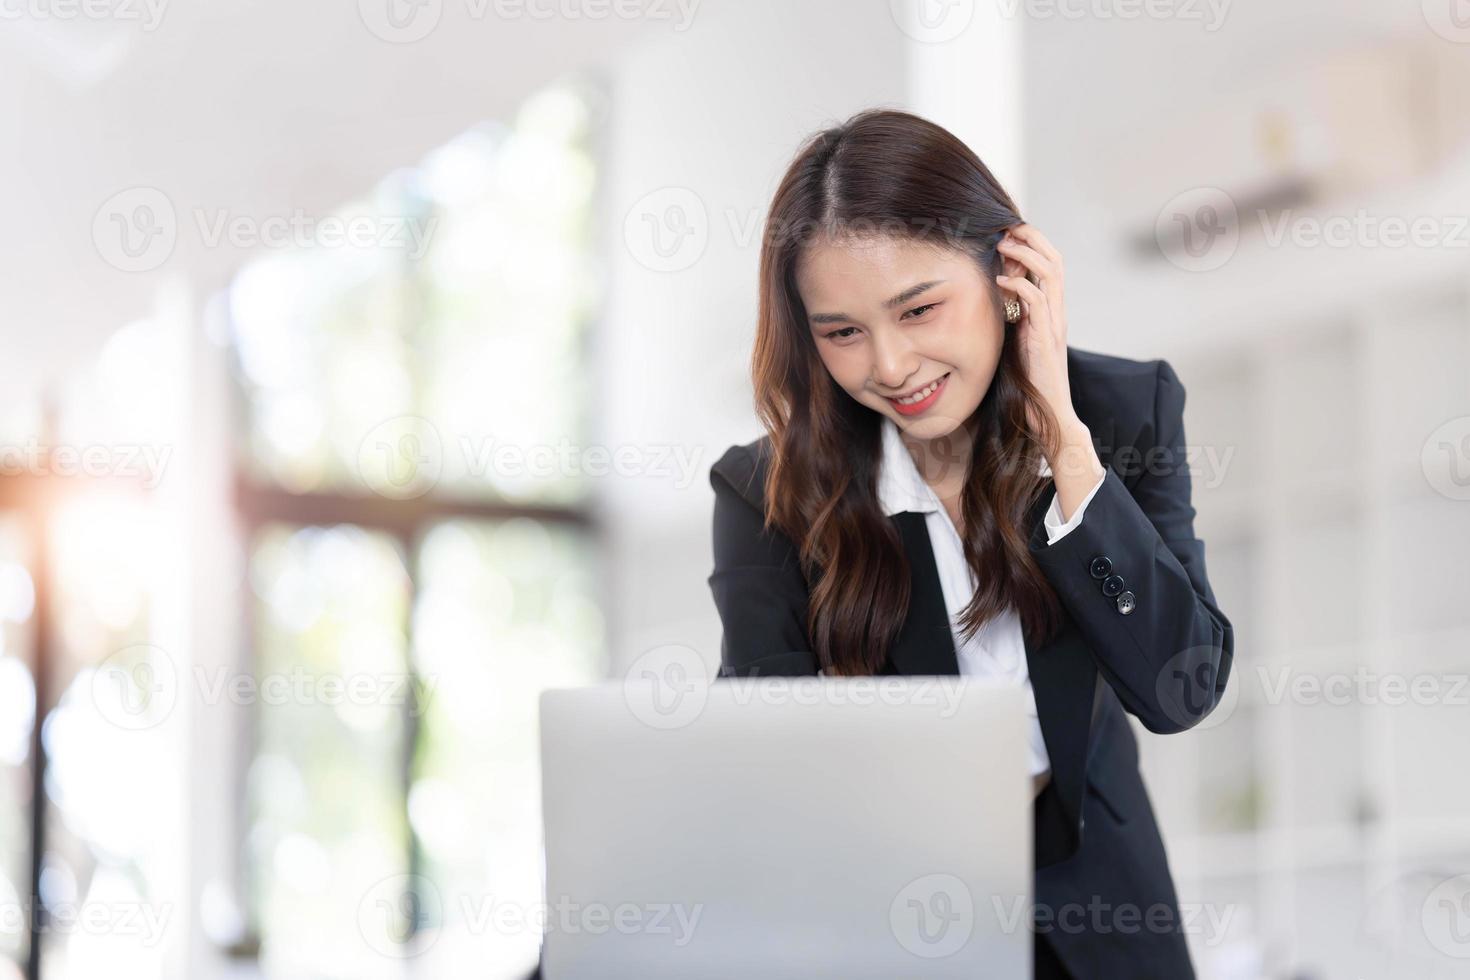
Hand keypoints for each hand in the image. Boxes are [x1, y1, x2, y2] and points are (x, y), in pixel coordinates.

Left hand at [995, 224, 1079, 442]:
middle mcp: (1058, 313)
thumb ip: (1012, 318)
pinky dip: (1018, 285)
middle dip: (1032, 238)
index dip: (1033, 243)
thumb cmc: (1030, 382)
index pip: (1051, 265)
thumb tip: (994, 297)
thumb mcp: (1018, 340)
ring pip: (1050, 274)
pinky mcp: (1045, 338)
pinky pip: (1036, 302)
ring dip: (1026, 255)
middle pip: (1055, 260)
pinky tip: (999, 281)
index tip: (1009, 231)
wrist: (1048, 414)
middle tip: (1007, 227)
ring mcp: (1055, 324)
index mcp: (1053, 311)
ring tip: (1003, 245)